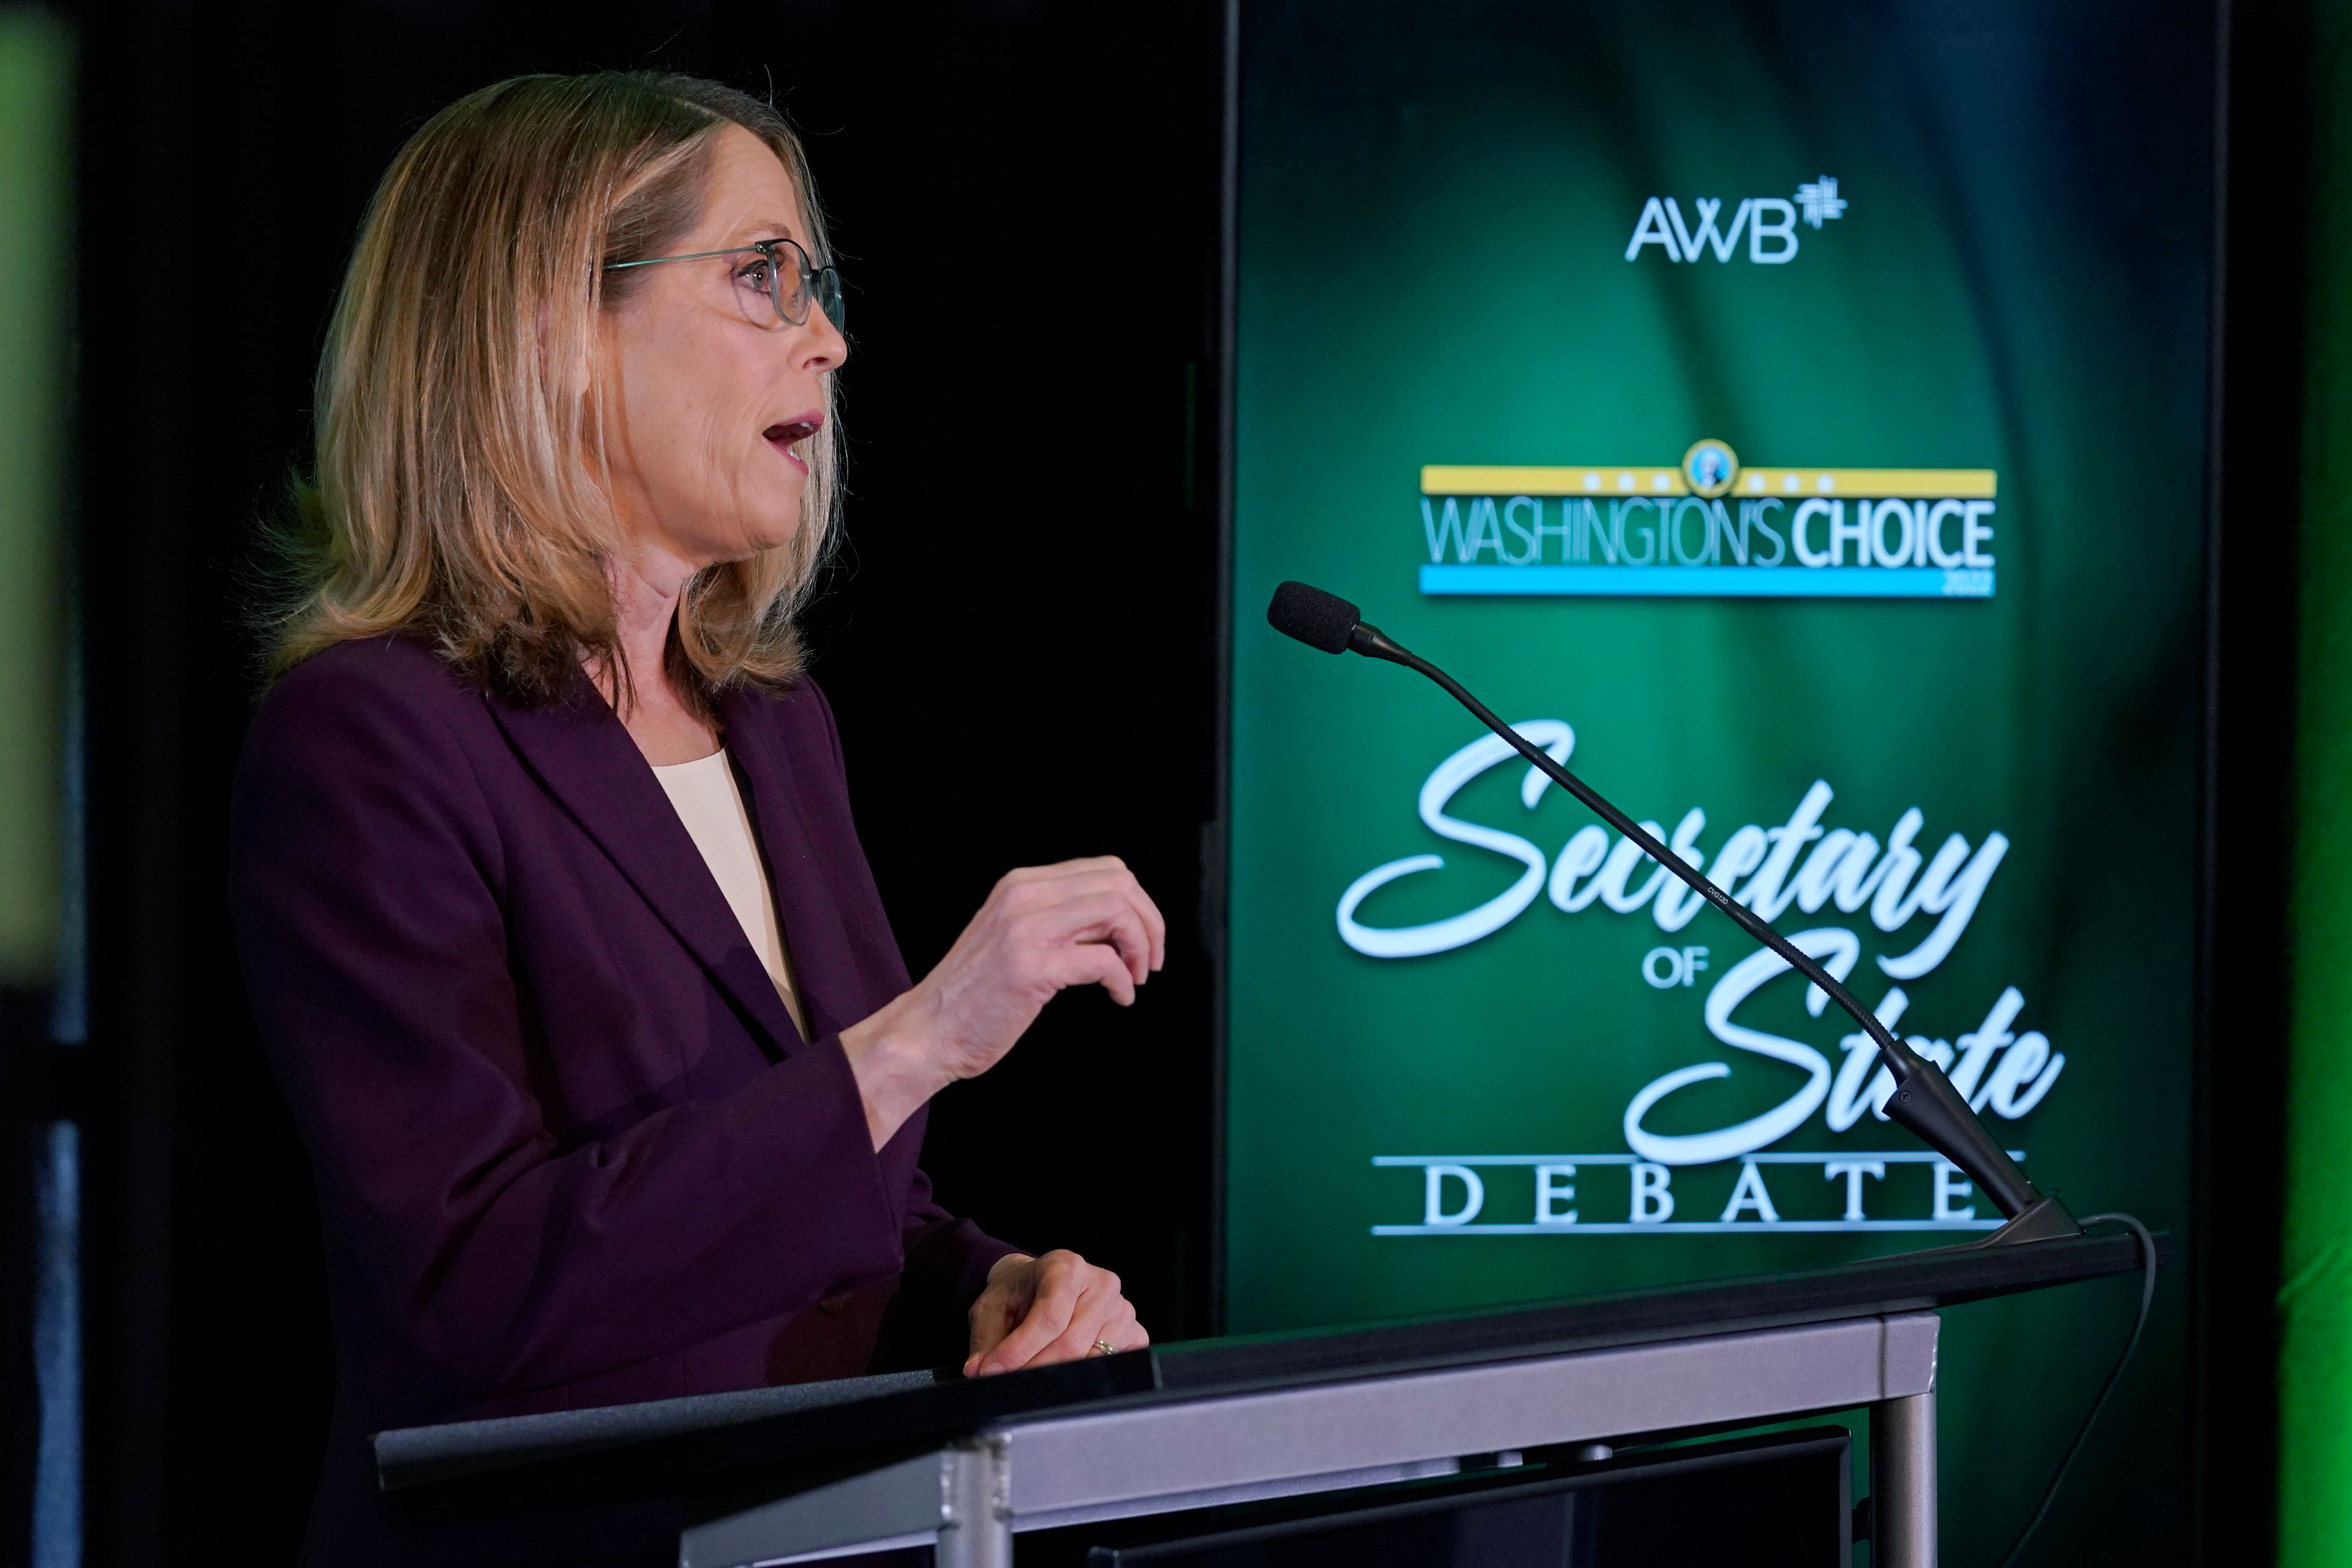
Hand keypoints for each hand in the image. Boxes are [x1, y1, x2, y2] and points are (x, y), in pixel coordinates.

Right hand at [840, 857, 1164, 1146]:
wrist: (929, 1031)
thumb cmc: (975, 995)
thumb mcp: (1016, 937)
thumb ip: (1061, 922)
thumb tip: (1119, 925)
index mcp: (1021, 885)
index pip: (1106, 869)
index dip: (1138, 904)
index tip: (1143, 939)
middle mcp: (1022, 896)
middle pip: (1119, 883)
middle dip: (1150, 922)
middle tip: (1149, 961)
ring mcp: (1025, 929)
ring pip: (1116, 910)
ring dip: (1140, 947)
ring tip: (1135, 977)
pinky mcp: (1030, 967)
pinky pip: (1103, 960)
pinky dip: (1122, 981)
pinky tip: (1119, 998)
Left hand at [964, 1250, 1147, 1376]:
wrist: (1036, 1285)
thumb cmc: (1016, 1295)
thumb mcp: (990, 1309)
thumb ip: (986, 1340)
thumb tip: (981, 1370)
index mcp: (1066, 1266)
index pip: (1049, 1317)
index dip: (1020, 1350)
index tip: (993, 1371)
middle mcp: (1101, 1283)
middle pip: (1072, 1342)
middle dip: (1035, 1368)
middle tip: (1008, 1382)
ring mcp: (1122, 1308)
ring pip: (1092, 1359)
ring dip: (1058, 1376)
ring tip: (1032, 1374)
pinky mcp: (1134, 1331)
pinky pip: (1114, 1364)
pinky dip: (1087, 1375)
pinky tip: (1065, 1371)